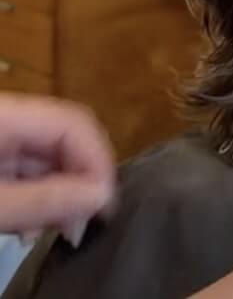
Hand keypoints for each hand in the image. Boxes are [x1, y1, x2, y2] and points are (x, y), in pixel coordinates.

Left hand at [0, 94, 113, 240]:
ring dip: (61, 195)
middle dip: (81, 181)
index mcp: (7, 114)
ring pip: (48, 158)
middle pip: (63, 138)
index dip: (97, 159)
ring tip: (59, 233)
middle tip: (81, 228)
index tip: (106, 206)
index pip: (73, 122)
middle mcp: (11, 118)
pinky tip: (33, 228)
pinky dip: (39, 198)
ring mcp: (1, 139)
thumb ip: (42, 200)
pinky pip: (28, 172)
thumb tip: (105, 195)